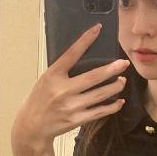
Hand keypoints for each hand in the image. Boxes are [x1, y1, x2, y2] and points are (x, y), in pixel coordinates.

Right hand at [11, 23, 130, 149]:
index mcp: (52, 76)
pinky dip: (112, 106)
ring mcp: (71, 106)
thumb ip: (62, 71)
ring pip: (100, 94)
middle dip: (112, 69)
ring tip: (122, 80)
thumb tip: (84, 57)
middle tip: (124, 63)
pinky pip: (100, 112)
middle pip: (93, 77)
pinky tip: (120, 101)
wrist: (32, 126)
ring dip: (115, 87)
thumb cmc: (40, 99)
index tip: (97, 29)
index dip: (85, 40)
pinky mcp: (77, 120)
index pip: (71, 54)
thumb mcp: (46, 80)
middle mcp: (62, 90)